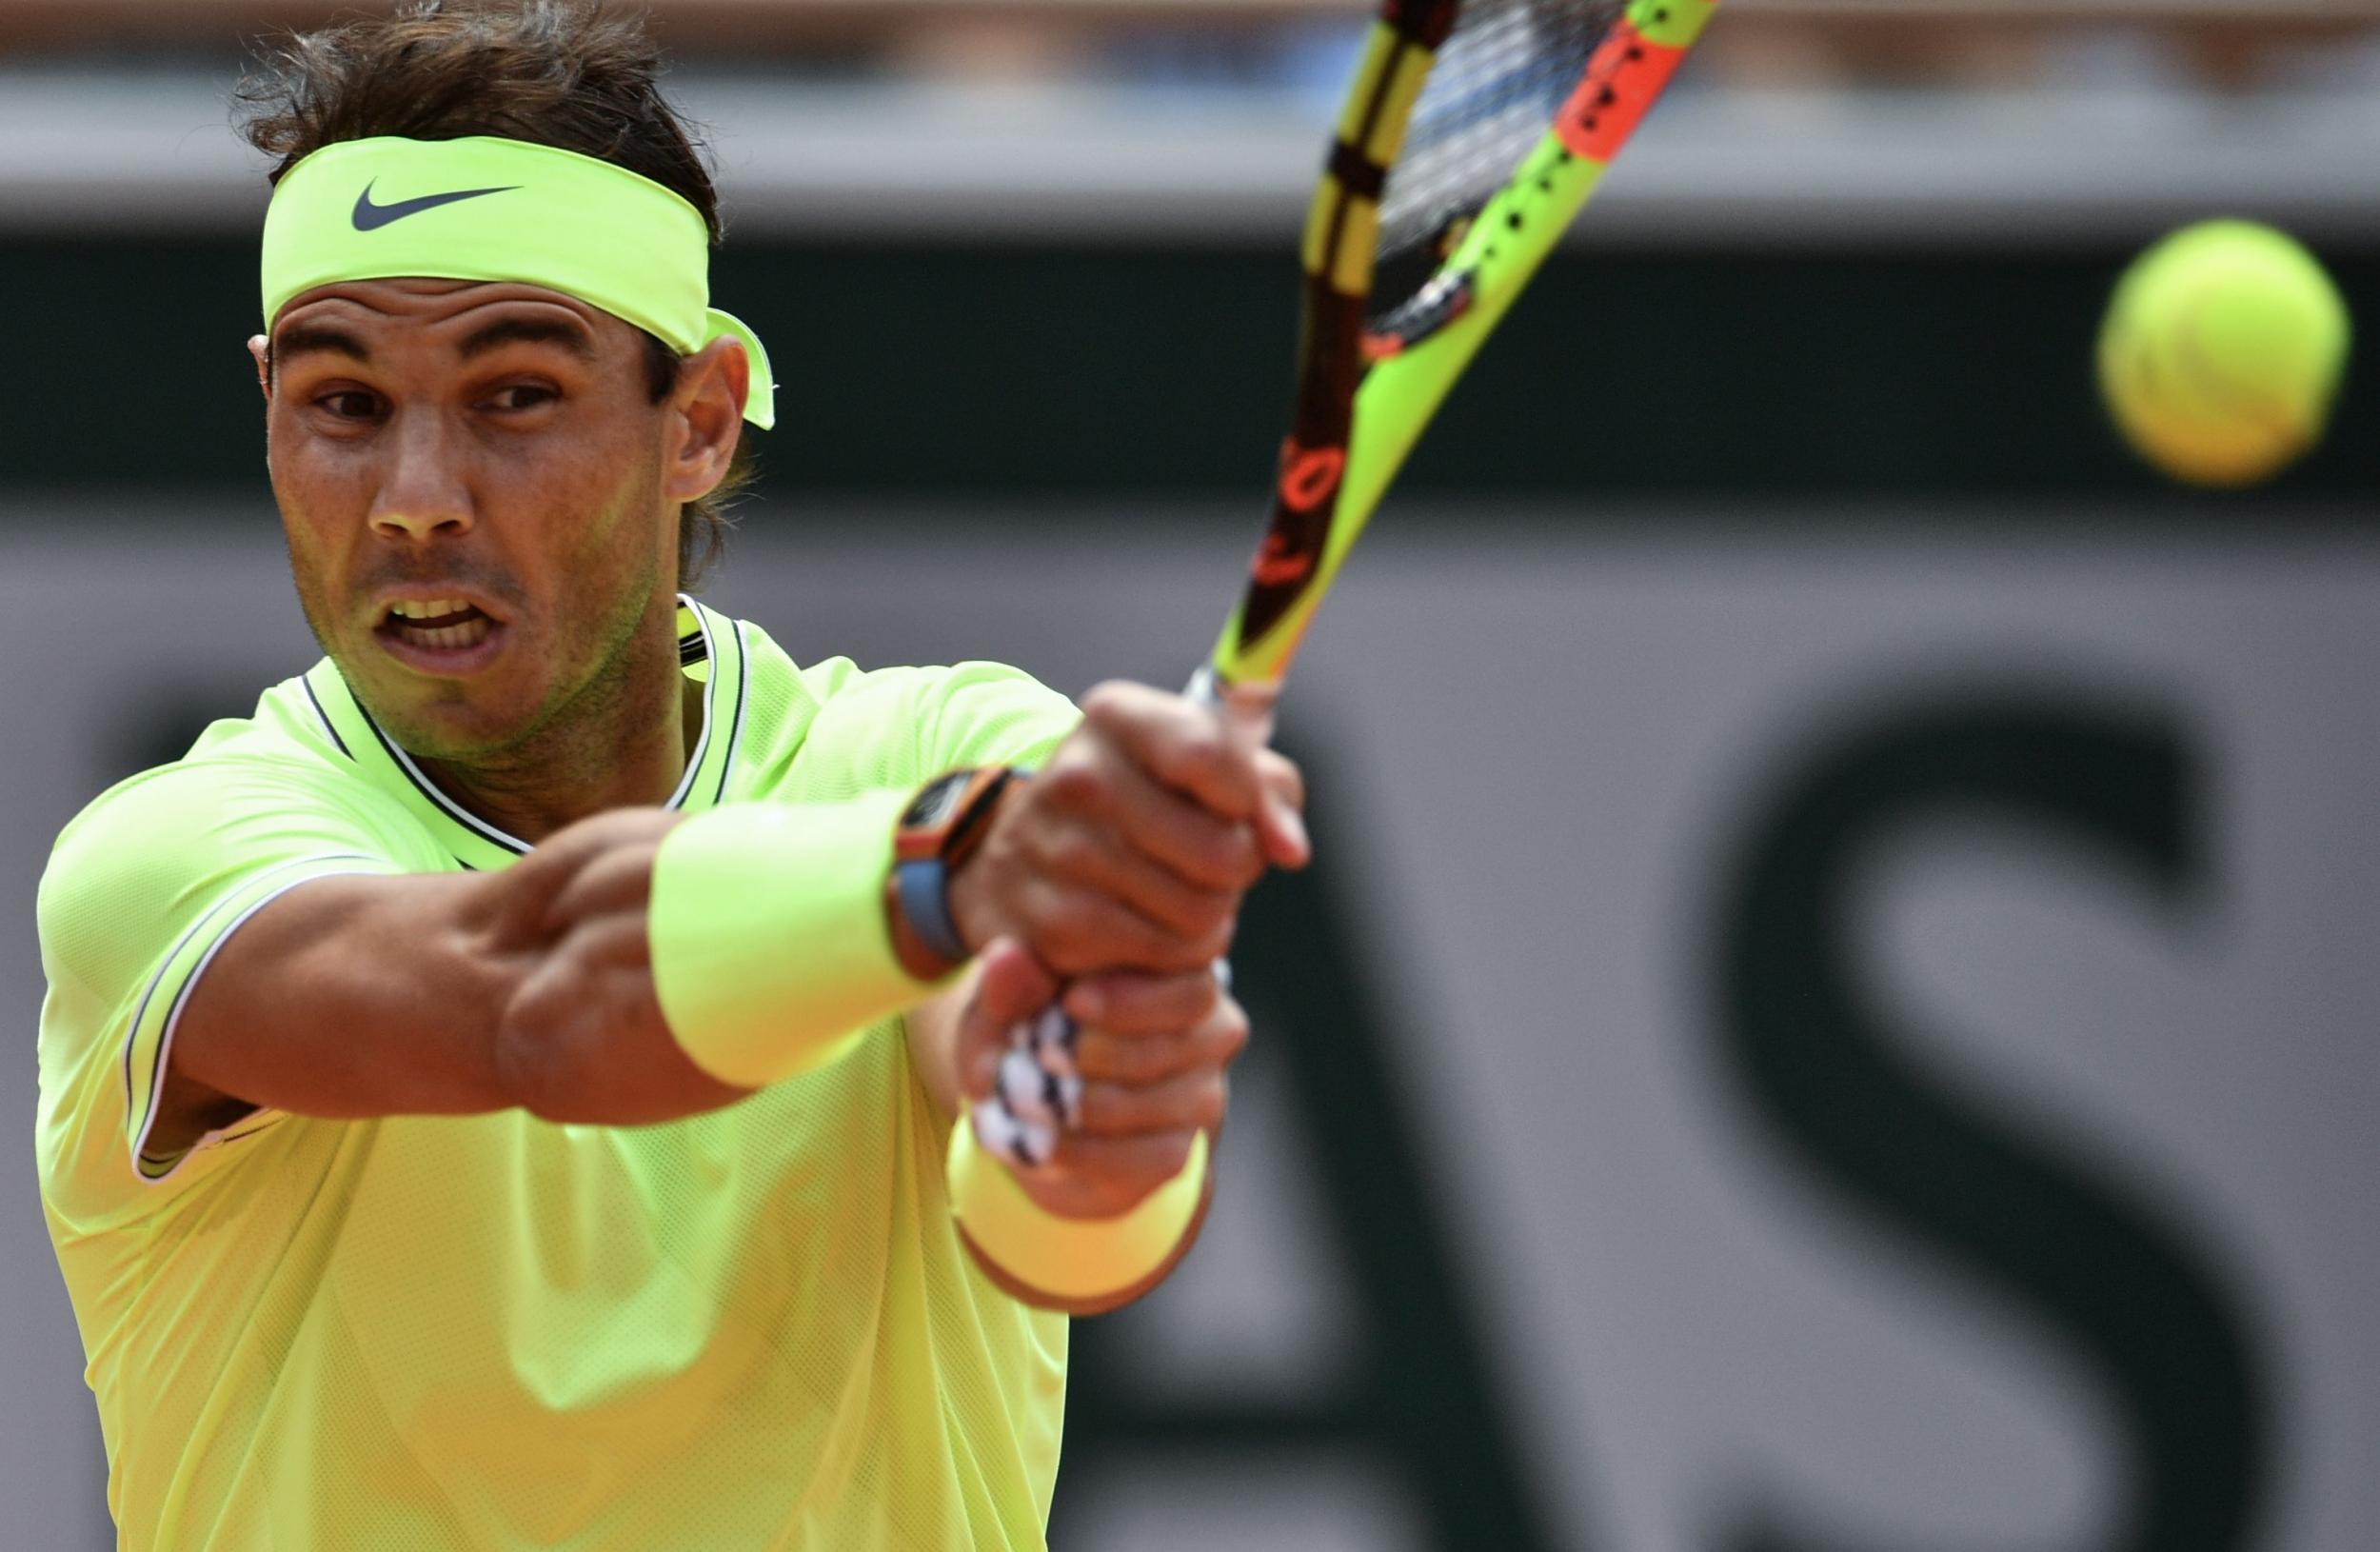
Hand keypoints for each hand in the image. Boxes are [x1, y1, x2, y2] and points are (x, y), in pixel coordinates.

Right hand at [947, 680, 1307, 977]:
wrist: (1024, 860)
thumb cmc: (1139, 803)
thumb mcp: (1201, 767)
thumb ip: (1268, 791)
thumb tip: (1290, 850)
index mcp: (1116, 717)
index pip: (1210, 755)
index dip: (1244, 797)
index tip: (1233, 806)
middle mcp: (1078, 776)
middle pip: (1225, 853)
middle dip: (1237, 869)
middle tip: (1207, 862)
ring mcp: (1060, 852)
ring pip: (1203, 914)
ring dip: (1211, 916)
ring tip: (1177, 893)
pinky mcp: (1055, 926)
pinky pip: (1166, 957)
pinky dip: (1175, 955)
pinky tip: (1148, 926)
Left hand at [959, 940, 1248, 1218]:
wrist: (1033, 1110)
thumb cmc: (1027, 1032)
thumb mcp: (1006, 1006)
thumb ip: (1008, 984)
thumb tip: (1007, 960)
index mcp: (1178, 974)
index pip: (1188, 988)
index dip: (1131, 1000)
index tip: (1071, 1003)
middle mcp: (1208, 1029)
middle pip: (1178, 1044)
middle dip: (1101, 1054)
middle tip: (1044, 1057)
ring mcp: (1202, 1091)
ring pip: (1161, 1102)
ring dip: (1087, 1105)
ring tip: (1029, 1101)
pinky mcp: (1183, 1148)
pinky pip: (1152, 1156)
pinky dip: (1091, 1152)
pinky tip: (1048, 1143)